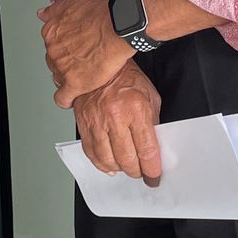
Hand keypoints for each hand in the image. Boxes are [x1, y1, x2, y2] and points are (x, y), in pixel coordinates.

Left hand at [38, 0, 132, 107]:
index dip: (63, 47)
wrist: (117, 27)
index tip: (72, 48)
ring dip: (69, 76)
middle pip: (54, 61)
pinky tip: (72, 98)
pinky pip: (63, 98)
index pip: (51, 45)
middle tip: (82, 59)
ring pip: (59, 77)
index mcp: (51, 32)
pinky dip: (66, 99)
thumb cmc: (101, 14)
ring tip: (85, 73)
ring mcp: (62, 67)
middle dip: (66, 61)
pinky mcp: (74, 83)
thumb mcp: (72, 3)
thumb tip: (42, 14)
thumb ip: (54, 11)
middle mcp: (53, 50)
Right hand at [75, 60, 162, 184]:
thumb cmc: (126, 77)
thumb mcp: (150, 96)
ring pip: (107, 160)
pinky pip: (90, 152)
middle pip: (127, 160)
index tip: (154, 176)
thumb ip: (153, 123)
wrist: (99, 61)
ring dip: (119, 168)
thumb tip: (155, 148)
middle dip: (137, 171)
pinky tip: (108, 164)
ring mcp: (96, 120)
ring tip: (125, 166)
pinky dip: (100, 163)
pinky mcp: (83, 122)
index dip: (152, 170)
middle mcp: (115, 116)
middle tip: (141, 171)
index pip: (147, 151)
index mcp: (136, 109)